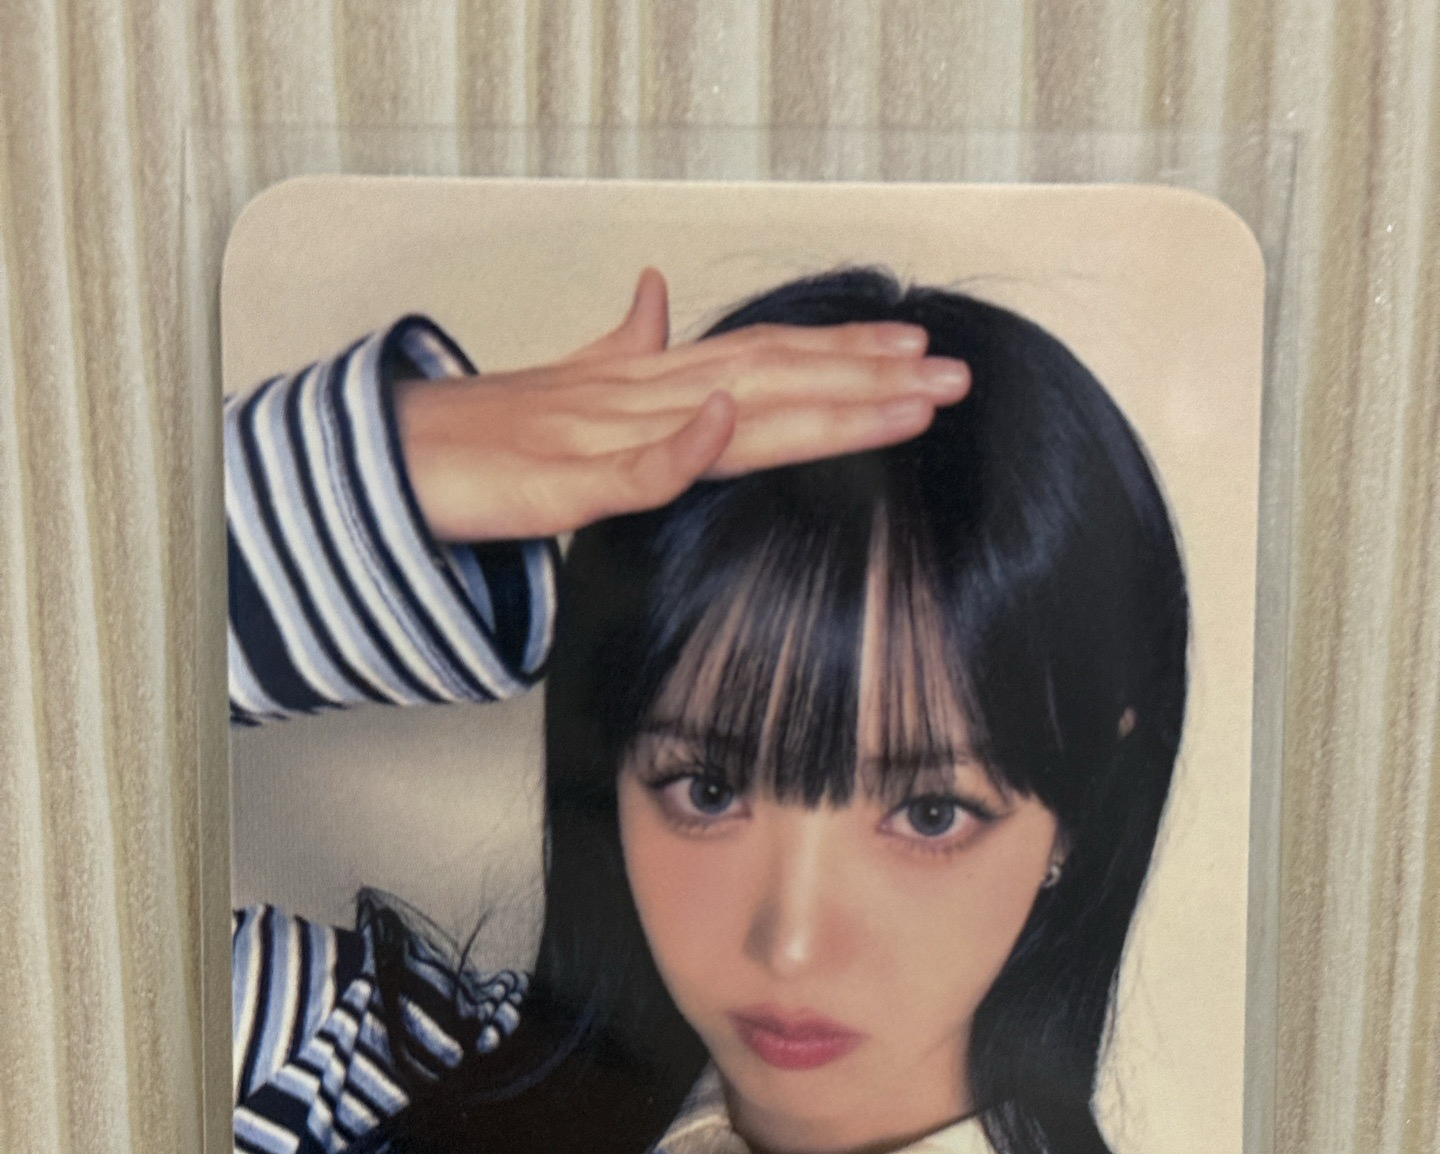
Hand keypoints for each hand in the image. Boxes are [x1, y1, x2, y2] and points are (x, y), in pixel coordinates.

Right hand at [393, 268, 970, 541]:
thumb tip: (657, 296)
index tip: (918, 354)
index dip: (842, 356)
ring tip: (898, 392)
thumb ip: (623, 347)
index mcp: (651, 383)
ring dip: (818, 402)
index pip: (765, 359)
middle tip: (953, 377)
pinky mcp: (563, 482)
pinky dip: (682, 442)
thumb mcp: (569, 386)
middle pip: (772, 380)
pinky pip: (630, 466)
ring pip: (728, 414)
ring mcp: (606, 434)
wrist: (400, 458)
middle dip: (868, 379)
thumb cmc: (485, 431)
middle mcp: (643, 396)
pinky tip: (731, 419)